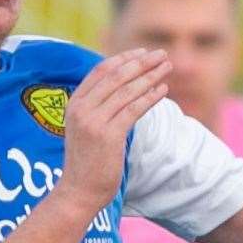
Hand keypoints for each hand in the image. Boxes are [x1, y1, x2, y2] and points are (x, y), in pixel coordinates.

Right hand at [54, 49, 169, 217]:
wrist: (78, 190)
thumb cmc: (86, 161)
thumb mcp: (85, 128)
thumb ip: (98, 108)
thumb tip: (123, 89)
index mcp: (74, 103)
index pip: (100, 71)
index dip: (123, 59)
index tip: (142, 52)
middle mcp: (82, 109)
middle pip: (116, 76)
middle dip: (142, 63)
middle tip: (161, 54)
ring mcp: (94, 122)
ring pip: (127, 91)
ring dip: (150, 76)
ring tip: (167, 67)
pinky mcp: (109, 135)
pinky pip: (134, 110)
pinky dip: (150, 97)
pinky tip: (163, 90)